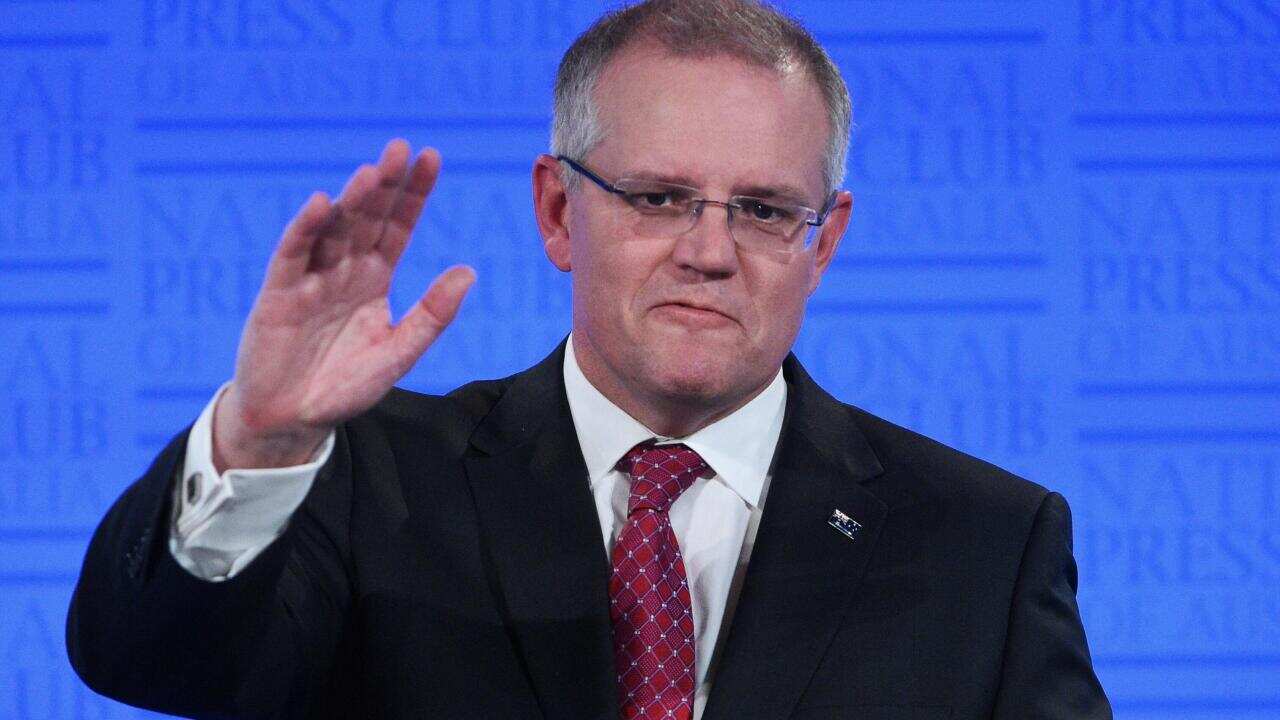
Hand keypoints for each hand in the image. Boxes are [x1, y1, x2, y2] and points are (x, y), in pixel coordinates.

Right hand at [212, 139, 474, 471]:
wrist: (293, 419)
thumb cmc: (344, 386)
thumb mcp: (398, 353)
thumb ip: (431, 316)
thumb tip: (469, 272)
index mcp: (375, 278)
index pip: (398, 225)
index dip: (413, 193)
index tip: (432, 157)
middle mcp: (344, 269)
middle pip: (368, 217)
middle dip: (386, 184)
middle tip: (402, 148)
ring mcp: (311, 278)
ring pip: (334, 229)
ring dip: (352, 201)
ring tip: (373, 174)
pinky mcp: (279, 294)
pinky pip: (294, 254)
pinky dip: (305, 229)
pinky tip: (320, 205)